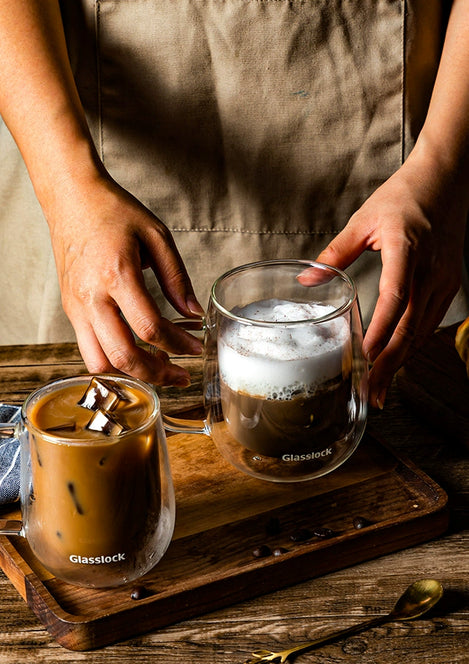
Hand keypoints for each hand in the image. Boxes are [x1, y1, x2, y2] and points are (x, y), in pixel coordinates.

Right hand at [48, 172, 203, 385]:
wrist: (71, 198)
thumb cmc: (114, 212)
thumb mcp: (156, 236)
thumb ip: (177, 278)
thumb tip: (193, 313)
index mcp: (117, 275)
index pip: (150, 328)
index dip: (178, 345)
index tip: (196, 349)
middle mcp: (91, 297)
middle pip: (123, 355)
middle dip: (157, 374)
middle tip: (180, 375)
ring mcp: (76, 306)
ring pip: (100, 362)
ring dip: (131, 373)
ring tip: (156, 366)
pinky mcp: (70, 310)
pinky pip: (88, 349)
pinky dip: (112, 360)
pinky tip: (134, 352)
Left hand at [316, 154, 466, 407]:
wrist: (447, 179)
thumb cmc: (405, 195)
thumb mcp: (363, 220)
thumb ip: (335, 253)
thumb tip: (307, 279)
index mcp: (407, 253)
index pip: (394, 303)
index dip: (379, 336)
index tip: (361, 361)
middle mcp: (431, 272)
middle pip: (410, 329)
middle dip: (388, 365)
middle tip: (369, 393)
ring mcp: (444, 280)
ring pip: (422, 332)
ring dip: (400, 361)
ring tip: (380, 386)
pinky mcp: (448, 284)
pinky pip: (430, 322)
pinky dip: (412, 344)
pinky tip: (397, 359)